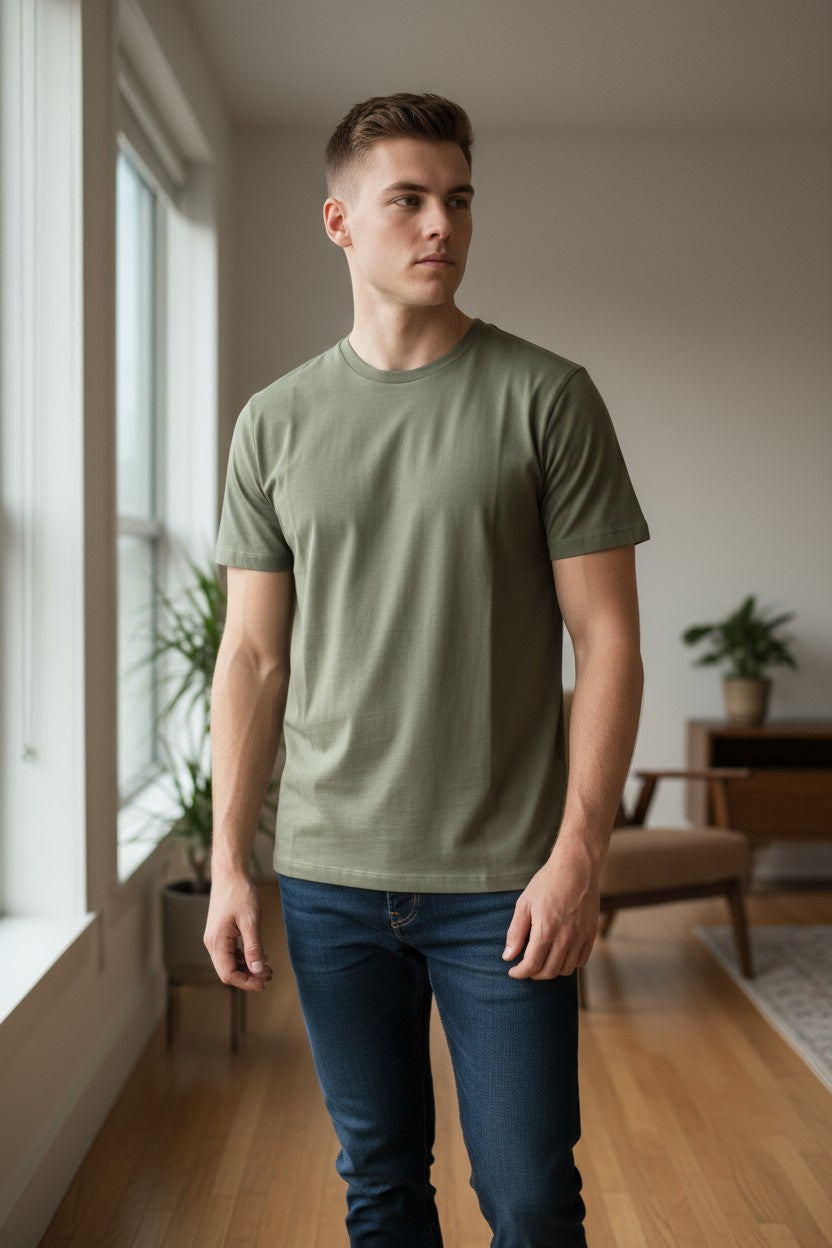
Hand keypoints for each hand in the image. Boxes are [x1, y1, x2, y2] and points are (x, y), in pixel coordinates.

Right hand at [203, 871, 273, 990]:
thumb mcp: (251, 921)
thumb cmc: (240, 894)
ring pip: (229, 963)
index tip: (264, 982)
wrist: (230, 874)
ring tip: (266, 967)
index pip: (228, 974)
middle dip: (248, 976)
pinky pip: (230, 953)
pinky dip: (243, 958)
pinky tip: (258, 954)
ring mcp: (215, 938)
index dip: (246, 982)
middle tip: (269, 974)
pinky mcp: (220, 933)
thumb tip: (258, 971)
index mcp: (217, 942)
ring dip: (247, 968)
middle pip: (227, 971)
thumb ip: (254, 947)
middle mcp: (212, 943)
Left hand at [502, 843, 599, 979]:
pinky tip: (559, 954)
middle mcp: (565, 937)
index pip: (531, 965)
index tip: (513, 971)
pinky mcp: (591, 933)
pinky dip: (569, 963)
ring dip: (551, 971)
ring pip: (566, 969)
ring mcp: (580, 937)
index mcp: (545, 930)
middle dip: (534, 974)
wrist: (576, 867)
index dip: (520, 973)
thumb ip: (516, 932)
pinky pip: (581, 960)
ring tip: (542, 961)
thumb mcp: (524, 904)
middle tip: (526, 967)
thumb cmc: (547, 883)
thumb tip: (508, 956)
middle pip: (549, 972)